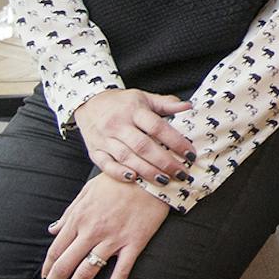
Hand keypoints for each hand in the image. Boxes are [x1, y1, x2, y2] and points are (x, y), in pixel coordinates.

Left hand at [39, 174, 169, 278]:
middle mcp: (92, 230)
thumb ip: (69, 212)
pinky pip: (119, 273)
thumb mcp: (88, 190)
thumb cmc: (119, 179)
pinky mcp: (134, 244)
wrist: (151, 174)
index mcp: (79, 217)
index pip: (56, 249)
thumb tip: (52, 230)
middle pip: (65, 265)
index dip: (48, 268)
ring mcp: (113, 239)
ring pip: (86, 272)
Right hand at [73, 87, 195, 185]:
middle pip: (143, 146)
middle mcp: (118, 124)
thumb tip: (188, 107)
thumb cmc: (121, 102)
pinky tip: (134, 178)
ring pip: (127, 157)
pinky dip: (119, 173)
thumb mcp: (143, 98)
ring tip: (165, 180)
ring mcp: (105, 139)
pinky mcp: (94, 150)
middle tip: (181, 173)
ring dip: (147, 171)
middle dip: (164, 162)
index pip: (157, 127)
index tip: (190, 154)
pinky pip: (105, 164)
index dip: (175, 141)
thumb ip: (165, 104)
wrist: (89, 102)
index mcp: (134, 110)